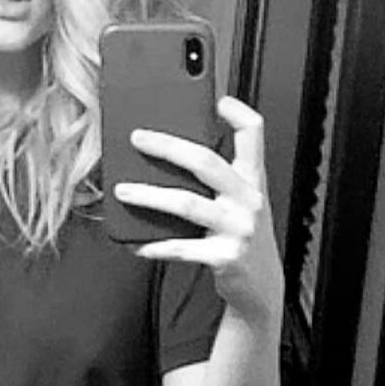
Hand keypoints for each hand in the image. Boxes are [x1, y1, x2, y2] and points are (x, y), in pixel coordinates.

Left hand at [115, 96, 284, 326]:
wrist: (260, 286)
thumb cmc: (242, 237)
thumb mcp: (240, 201)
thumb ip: (218, 178)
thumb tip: (170, 153)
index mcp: (253, 179)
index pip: (254, 133)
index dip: (237, 111)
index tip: (215, 99)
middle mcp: (248, 200)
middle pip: (206, 162)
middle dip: (167, 147)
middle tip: (138, 138)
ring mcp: (238, 229)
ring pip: (187, 204)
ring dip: (149, 196)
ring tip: (123, 191)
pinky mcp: (224, 258)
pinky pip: (181, 248)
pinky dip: (153, 245)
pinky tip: (135, 243)